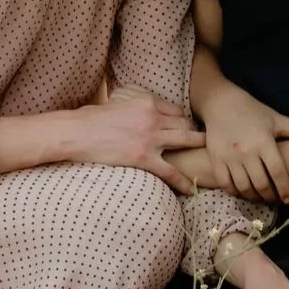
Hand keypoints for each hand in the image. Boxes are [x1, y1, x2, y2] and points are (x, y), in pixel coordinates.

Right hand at [68, 87, 205, 193]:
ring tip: (208, 157)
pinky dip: (183, 181)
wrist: (79, 132)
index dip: (183, 120)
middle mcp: (152, 117)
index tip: (187, 128)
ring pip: (184, 141)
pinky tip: (191, 188)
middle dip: (195, 132)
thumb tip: (143, 108)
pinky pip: (170, 171)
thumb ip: (136, 102)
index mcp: (146, 101)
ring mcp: (149, 138)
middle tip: (204, 141)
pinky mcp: (143, 158)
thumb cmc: (94, 117)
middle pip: (184, 124)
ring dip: (197, 148)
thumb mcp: (118, 100)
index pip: (175, 110)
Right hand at [203, 82, 288, 204]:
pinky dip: (236, 192)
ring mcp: (229, 156)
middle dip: (271, 196)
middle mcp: (246, 150)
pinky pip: (226, 184)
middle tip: (276, 199)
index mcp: (264, 141)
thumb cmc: (253, 111)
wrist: (220, 102)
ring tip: (261, 196)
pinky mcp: (216, 159)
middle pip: (261, 184)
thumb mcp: (277, 119)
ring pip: (244, 187)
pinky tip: (243, 190)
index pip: (278, 172)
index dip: (285, 189)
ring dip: (254, 197)